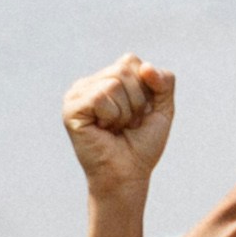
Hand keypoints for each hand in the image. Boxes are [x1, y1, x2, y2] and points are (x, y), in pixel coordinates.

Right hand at [59, 53, 177, 198]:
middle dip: (135, 101)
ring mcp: (77, 95)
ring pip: (114, 82)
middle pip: (124, 69)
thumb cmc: (141, 145)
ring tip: (115, 128)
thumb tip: (145, 67)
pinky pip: (101, 96)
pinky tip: (103, 130)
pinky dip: (111, 116)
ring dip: (124, 111)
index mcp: (106, 79)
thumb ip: (164, 81)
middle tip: (126, 125)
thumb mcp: (163, 108)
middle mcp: (89, 84)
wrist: (128, 175)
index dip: (144, 88)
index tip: (137, 114)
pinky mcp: (71, 109)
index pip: (131, 61)